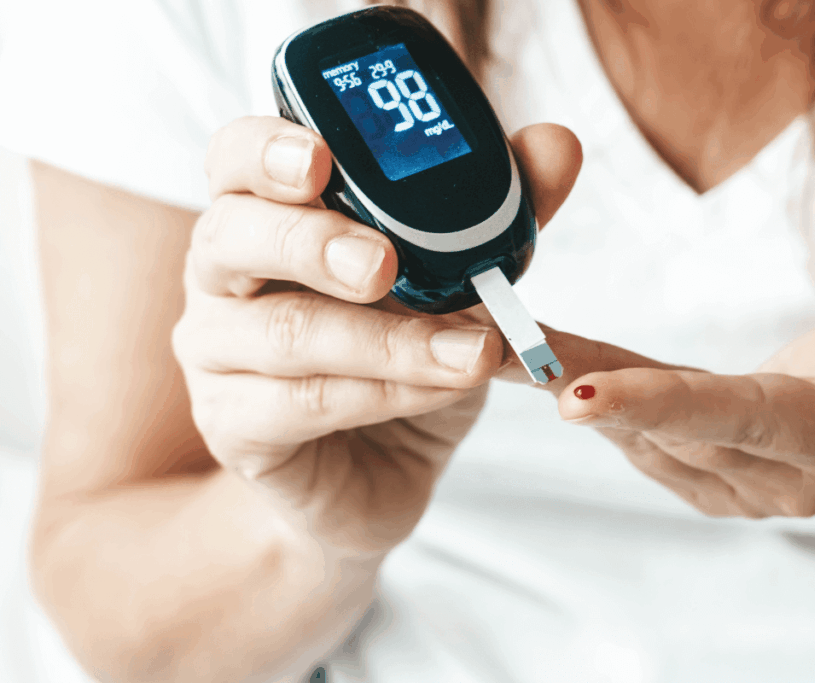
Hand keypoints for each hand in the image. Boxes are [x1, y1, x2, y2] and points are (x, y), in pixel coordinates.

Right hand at [173, 116, 581, 555]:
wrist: (383, 469)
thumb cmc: (406, 356)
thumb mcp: (459, 282)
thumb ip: (496, 214)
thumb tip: (559, 145)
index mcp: (268, 214)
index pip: (237, 158)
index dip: (267, 151)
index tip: (321, 158)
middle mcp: (224, 276)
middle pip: (231, 234)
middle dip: (312, 243)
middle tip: (384, 264)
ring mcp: (215, 354)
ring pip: (286, 332)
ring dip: (389, 341)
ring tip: (474, 351)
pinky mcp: (232, 425)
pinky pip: (303, 403)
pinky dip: (385, 393)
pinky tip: (444, 389)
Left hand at [520, 260, 814, 517]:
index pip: (744, 419)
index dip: (664, 406)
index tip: (578, 394)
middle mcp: (778, 474)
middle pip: (666, 428)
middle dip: (577, 389)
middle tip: (493, 352)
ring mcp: (737, 480)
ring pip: (635, 431)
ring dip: (560, 387)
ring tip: (489, 340)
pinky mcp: (705, 468)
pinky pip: (633, 427)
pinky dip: (580, 386)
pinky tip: (528, 355)